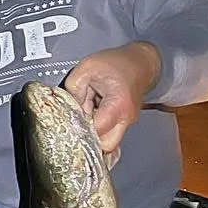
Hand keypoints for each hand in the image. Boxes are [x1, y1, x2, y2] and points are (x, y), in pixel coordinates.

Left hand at [62, 42, 160, 159]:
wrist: (139, 62)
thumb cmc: (115, 63)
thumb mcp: (86, 69)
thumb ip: (73, 90)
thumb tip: (68, 110)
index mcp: (117, 104)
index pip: (97, 131)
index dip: (80, 129)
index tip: (70, 122)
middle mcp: (126, 118)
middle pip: (106, 146)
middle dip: (88, 138)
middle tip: (76, 122)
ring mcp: (127, 122)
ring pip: (107, 141)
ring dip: (92, 132)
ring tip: (87, 112)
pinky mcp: (123, 123)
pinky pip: (108, 133)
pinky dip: (98, 128)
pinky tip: (91, 113)